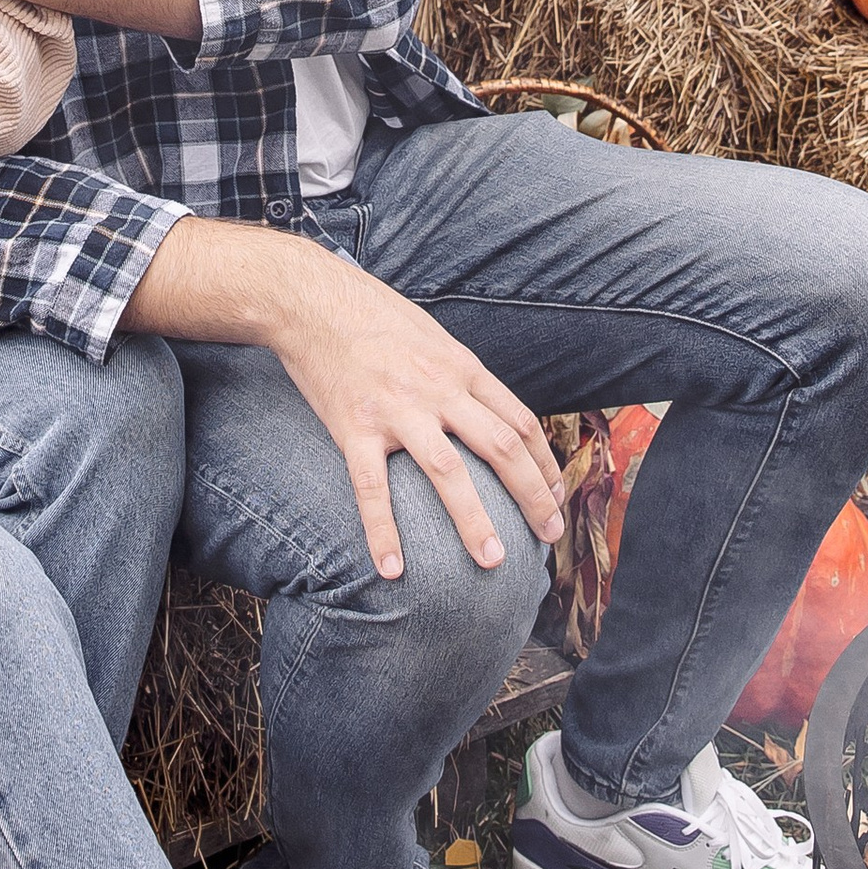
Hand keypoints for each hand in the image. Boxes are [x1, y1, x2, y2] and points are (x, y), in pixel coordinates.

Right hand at [280, 262, 565, 580]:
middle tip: (549, 535)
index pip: (519, 421)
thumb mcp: (431, 335)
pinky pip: (372, 488)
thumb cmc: (371, 314)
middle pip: (501, 448)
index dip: (545, 463)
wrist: (310, 299)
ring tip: (493, 561)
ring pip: (448, 473)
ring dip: (475, 521)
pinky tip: (392, 569)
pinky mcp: (354, 427)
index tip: (557, 496)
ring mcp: (397, 410)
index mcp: (460, 367)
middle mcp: (438, 390)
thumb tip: (485, 409)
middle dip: (533, 496)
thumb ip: (459, 373)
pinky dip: (383, 532)